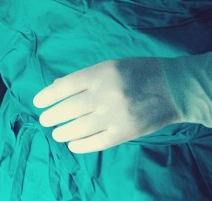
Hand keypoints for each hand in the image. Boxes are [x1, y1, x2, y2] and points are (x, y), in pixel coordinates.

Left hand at [33, 53, 211, 153]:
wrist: (174, 88)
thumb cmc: (139, 72)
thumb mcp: (110, 66)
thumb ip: (84, 77)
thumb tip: (56, 87)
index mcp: (100, 74)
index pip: (64, 86)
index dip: (47, 96)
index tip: (37, 102)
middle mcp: (105, 94)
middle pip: (68, 109)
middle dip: (52, 116)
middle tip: (44, 120)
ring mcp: (115, 115)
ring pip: (79, 128)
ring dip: (63, 132)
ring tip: (56, 133)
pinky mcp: (126, 132)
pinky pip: (97, 142)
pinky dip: (82, 145)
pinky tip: (73, 144)